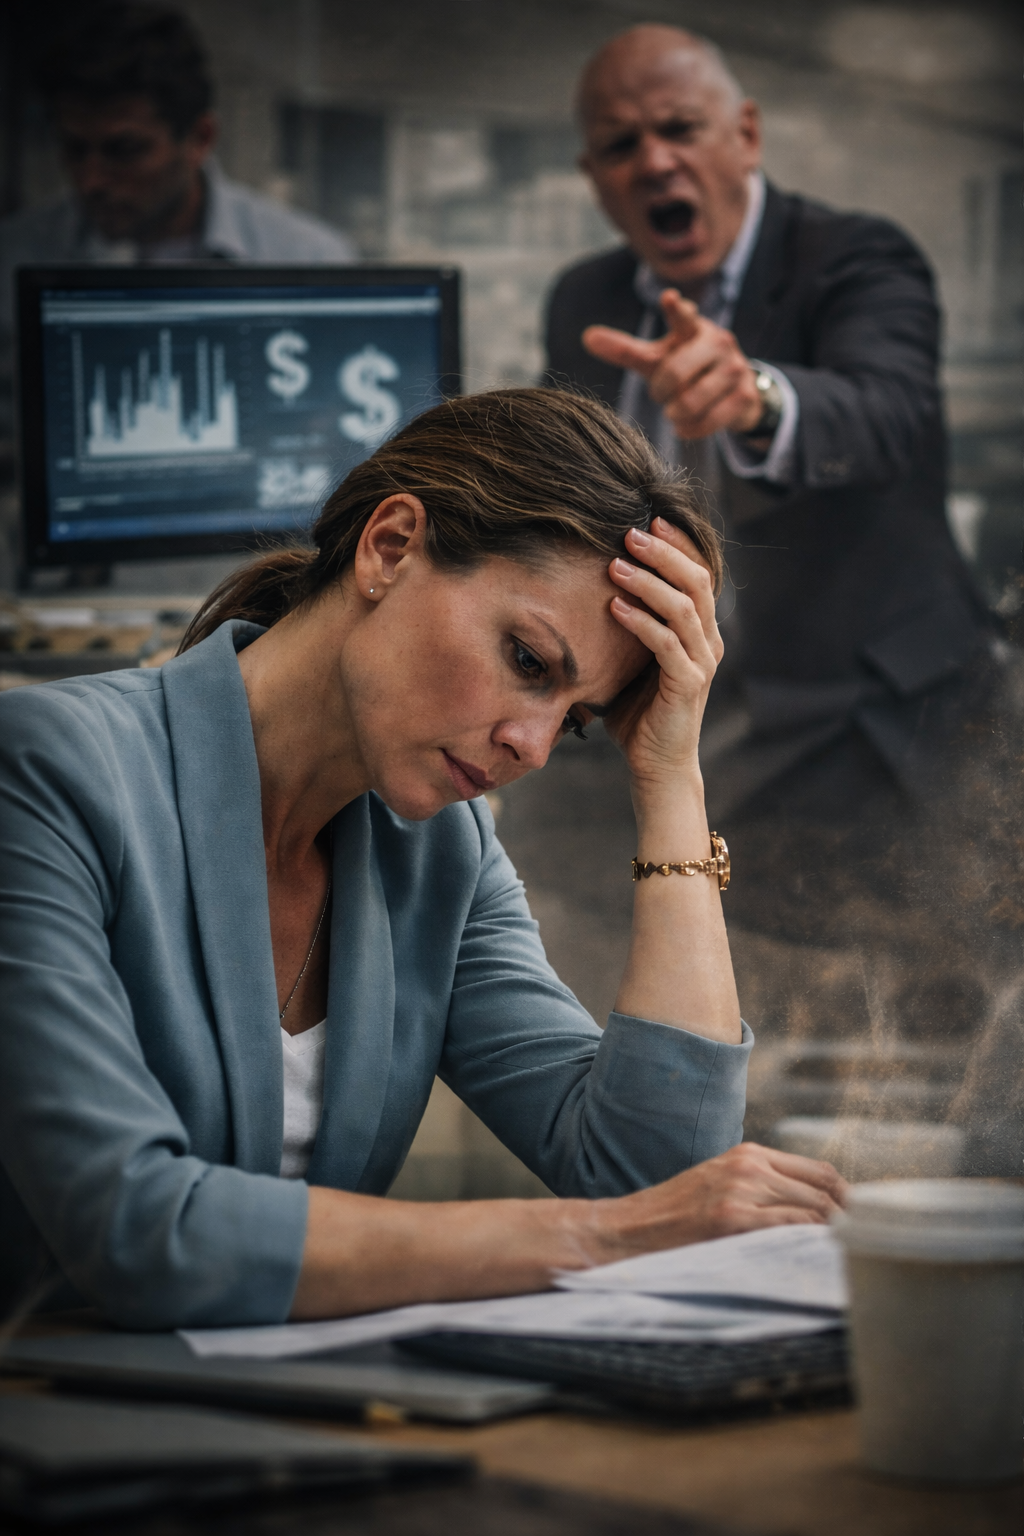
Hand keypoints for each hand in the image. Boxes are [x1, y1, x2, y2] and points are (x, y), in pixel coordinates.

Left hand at [583, 288, 762, 439]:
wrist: (733, 391)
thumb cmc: (687, 368)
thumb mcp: (656, 358)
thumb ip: (624, 350)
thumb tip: (586, 336)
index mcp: (693, 328)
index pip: (683, 317)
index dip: (676, 310)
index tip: (669, 299)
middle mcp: (718, 342)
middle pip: (675, 374)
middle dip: (660, 391)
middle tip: (660, 395)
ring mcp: (735, 368)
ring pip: (691, 401)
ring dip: (675, 413)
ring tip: (675, 410)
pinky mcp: (745, 396)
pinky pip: (708, 421)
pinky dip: (690, 429)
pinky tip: (685, 425)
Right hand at [590, 1143, 848, 1263]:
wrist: (627, 1229)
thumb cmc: (674, 1216)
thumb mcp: (720, 1185)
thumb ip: (761, 1189)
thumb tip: (814, 1216)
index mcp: (748, 1154)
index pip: (819, 1170)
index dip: (847, 1198)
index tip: (859, 1224)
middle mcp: (749, 1166)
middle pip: (824, 1189)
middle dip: (850, 1220)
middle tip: (864, 1248)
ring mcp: (741, 1191)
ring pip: (815, 1209)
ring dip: (837, 1234)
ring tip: (847, 1259)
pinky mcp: (731, 1219)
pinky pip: (793, 1228)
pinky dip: (814, 1243)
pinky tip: (819, 1259)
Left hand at [604, 517, 721, 791]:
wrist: (657, 765)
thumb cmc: (640, 712)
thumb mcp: (633, 660)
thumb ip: (629, 627)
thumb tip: (592, 588)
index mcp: (700, 631)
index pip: (698, 573)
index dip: (677, 543)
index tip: (649, 518)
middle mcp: (708, 641)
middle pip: (696, 580)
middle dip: (663, 551)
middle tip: (630, 530)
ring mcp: (702, 663)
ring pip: (683, 607)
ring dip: (649, 581)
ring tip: (616, 563)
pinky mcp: (688, 685)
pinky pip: (667, 644)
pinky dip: (641, 622)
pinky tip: (615, 607)